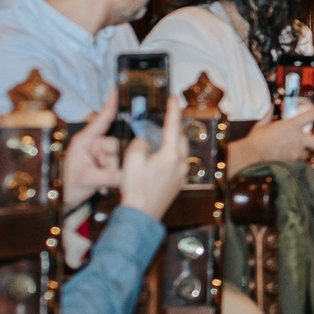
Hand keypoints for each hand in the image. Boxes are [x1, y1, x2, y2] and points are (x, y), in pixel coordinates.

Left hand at [62, 92, 127, 195]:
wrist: (63, 201)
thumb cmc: (67, 185)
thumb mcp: (87, 180)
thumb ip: (110, 176)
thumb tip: (129, 175)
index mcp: (85, 141)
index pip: (100, 121)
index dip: (109, 106)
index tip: (115, 91)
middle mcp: (93, 145)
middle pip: (116, 145)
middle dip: (113, 162)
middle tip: (103, 176)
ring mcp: (99, 154)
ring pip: (119, 158)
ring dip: (113, 172)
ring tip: (100, 183)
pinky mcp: (104, 164)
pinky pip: (118, 166)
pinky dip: (114, 177)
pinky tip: (104, 184)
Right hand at [117, 98, 190, 219]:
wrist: (141, 214)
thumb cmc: (136, 188)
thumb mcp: (132, 159)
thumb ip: (141, 143)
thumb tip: (145, 139)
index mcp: (171, 154)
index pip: (173, 126)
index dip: (173, 110)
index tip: (174, 99)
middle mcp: (181, 163)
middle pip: (181, 138)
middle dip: (174, 127)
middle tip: (166, 119)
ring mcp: (181, 175)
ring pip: (181, 152)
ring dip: (173, 143)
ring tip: (160, 139)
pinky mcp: (178, 184)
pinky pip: (178, 164)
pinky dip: (171, 157)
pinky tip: (160, 160)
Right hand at [226, 104, 313, 173]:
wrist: (251, 156)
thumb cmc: (255, 140)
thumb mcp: (263, 124)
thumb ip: (270, 115)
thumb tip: (273, 106)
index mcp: (291, 126)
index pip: (313, 115)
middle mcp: (297, 139)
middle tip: (312, 141)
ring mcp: (296, 152)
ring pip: (309, 154)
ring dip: (305, 152)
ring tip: (296, 151)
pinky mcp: (293, 163)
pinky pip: (300, 162)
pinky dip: (297, 161)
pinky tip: (290, 159)